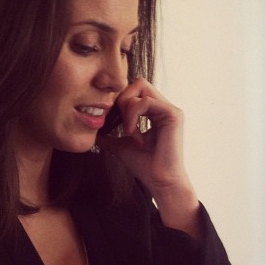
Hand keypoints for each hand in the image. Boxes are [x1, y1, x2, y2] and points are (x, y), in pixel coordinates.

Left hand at [98, 78, 201, 238]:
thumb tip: (92, 130)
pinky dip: (133, 115)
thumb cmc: (144, 166)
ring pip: (140, 87)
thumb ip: (109, 135)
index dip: (119, 100)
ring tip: (127, 130)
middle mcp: (164, 107)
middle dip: (122, 98)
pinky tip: (132, 132)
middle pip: (138, 82)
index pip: (134, 90)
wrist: (160, 182)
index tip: (112, 121)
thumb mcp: (121, 146)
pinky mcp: (173, 114)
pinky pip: (146, 101)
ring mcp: (170, 109)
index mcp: (155, 112)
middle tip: (118, 121)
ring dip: (127, 107)